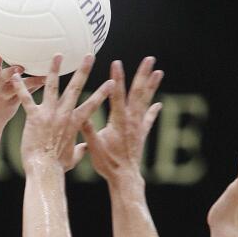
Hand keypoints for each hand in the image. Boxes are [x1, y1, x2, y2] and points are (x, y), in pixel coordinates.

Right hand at [0, 30, 45, 126]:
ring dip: (32, 81)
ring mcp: (4, 94)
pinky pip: (27, 92)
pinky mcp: (12, 102)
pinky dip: (36, 84)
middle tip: (20, 67)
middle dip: (11, 72)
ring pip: (19, 86)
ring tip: (45, 76)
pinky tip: (47, 78)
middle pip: (2, 76)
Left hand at [11, 53, 113, 172]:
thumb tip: (85, 148)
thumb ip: (79, 151)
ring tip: (57, 55)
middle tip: (89, 55)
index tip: (112, 82)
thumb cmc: (58, 167)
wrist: (44, 170)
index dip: (103, 93)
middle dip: (83, 70)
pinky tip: (15, 75)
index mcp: (76, 123)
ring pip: (52, 86)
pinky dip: (20, 87)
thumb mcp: (72, 158)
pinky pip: (26, 98)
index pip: (92, 104)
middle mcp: (64, 114)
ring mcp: (49, 114)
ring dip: (54, 69)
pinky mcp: (34, 117)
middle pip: (75, 88)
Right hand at [81, 57, 162, 181]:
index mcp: (118, 121)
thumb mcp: (93, 146)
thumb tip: (79, 115)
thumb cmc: (108, 163)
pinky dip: (153, 111)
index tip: (117, 62)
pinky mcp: (141, 134)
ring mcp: (138, 126)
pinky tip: (158, 103)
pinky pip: (149, 119)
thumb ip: (88, 129)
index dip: (117, 78)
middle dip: (142, 75)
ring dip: (152, 86)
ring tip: (158, 71)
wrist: (124, 177)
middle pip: (137, 93)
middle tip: (149, 59)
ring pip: (145, 101)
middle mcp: (131, 120)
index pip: (117, 95)